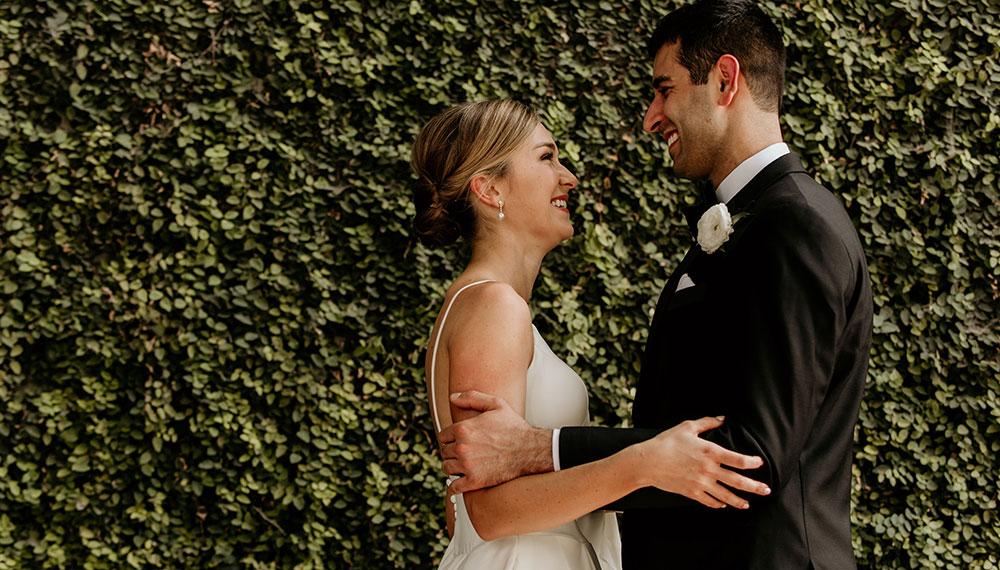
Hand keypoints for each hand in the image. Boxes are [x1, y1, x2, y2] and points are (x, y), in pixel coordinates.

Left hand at [437, 390, 551, 494]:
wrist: (530, 449)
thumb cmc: (514, 427)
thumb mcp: (495, 404)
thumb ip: (471, 397)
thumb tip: (453, 397)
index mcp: (463, 429)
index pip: (443, 436)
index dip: (451, 438)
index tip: (460, 440)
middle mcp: (462, 447)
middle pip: (444, 452)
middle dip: (453, 451)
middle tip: (466, 452)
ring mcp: (467, 465)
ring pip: (447, 467)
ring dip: (453, 466)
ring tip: (464, 464)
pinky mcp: (474, 481)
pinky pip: (454, 486)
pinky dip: (456, 485)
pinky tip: (462, 480)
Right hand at [637, 416, 769, 508]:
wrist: (648, 461)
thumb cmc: (667, 442)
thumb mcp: (687, 427)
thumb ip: (707, 422)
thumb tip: (723, 418)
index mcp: (710, 452)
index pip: (738, 460)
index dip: (752, 462)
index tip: (759, 463)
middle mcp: (709, 469)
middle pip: (738, 481)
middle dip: (754, 487)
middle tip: (766, 490)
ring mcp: (701, 483)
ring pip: (726, 495)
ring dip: (739, 501)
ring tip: (747, 504)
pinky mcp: (691, 492)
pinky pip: (709, 501)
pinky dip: (718, 504)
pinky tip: (723, 504)